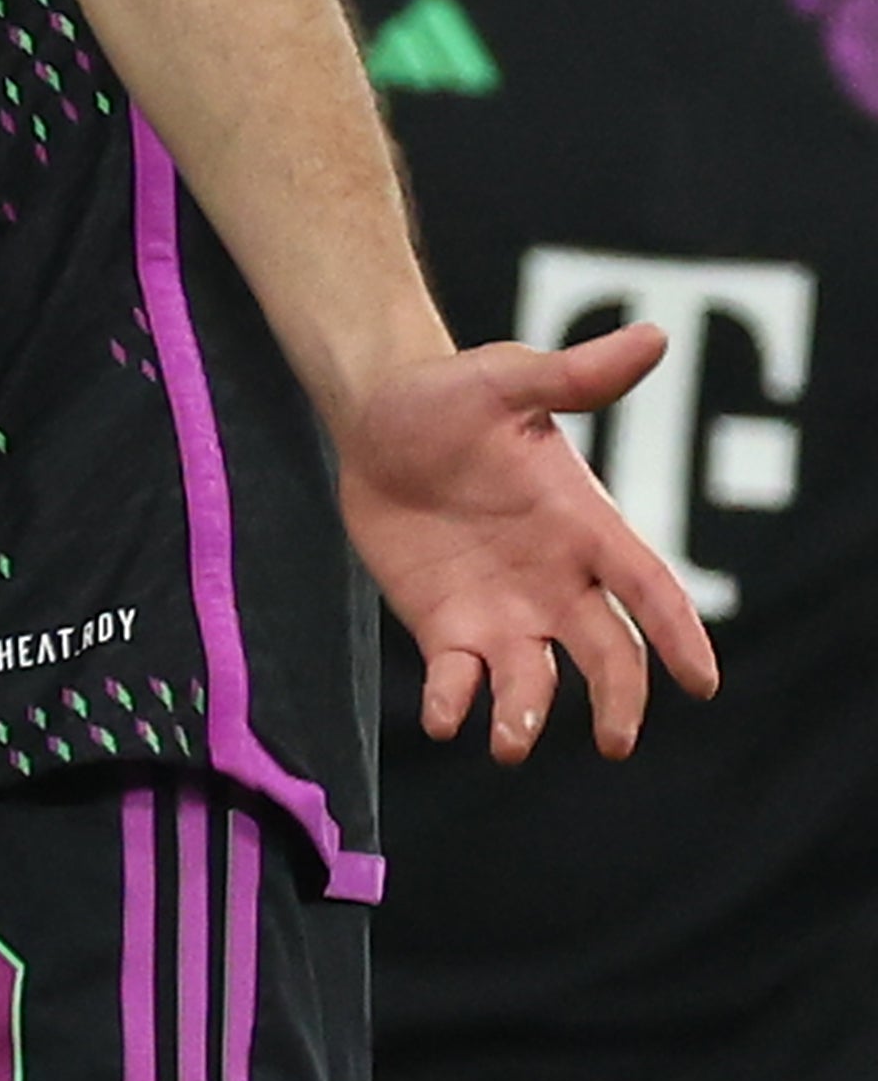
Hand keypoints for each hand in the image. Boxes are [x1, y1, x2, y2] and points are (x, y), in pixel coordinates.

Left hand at [347, 328, 716, 761]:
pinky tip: (444, 719)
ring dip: (526, 715)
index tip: (703, 682)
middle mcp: (555, 579)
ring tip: (509, 742)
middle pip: (605, 652)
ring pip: (533, 679)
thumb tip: (654, 338)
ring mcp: (503, 609)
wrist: (377, 417)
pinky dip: (454, 703)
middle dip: (617, 699)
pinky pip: (458, 679)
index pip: (649, 587)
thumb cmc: (453, 396)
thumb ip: (574, 375)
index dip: (678, 633)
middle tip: (613, 742)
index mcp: (586, 525)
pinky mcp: (446, 625)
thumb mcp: (508, 380)